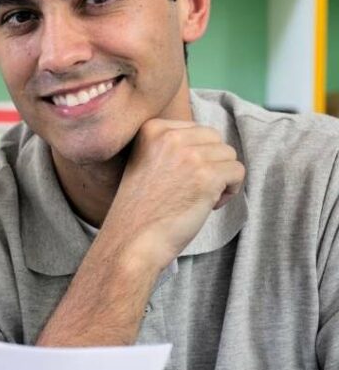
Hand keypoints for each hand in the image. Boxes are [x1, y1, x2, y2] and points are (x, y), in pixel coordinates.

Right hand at [103, 119, 244, 272]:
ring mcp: (189, 155)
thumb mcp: (146, 162)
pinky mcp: (207, 176)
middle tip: (192, 189)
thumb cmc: (140, 209)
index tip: (179, 178)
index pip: (195, 130)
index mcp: (151, 129)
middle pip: (214, 138)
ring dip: (221, 178)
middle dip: (210, 163)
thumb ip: (172, 146)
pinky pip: (238, 172)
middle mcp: (169, 136)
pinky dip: (230, 191)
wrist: (132, 240)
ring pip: (229, 155)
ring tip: (199, 198)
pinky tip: (208, 205)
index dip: (194, 155)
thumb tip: (212, 143)